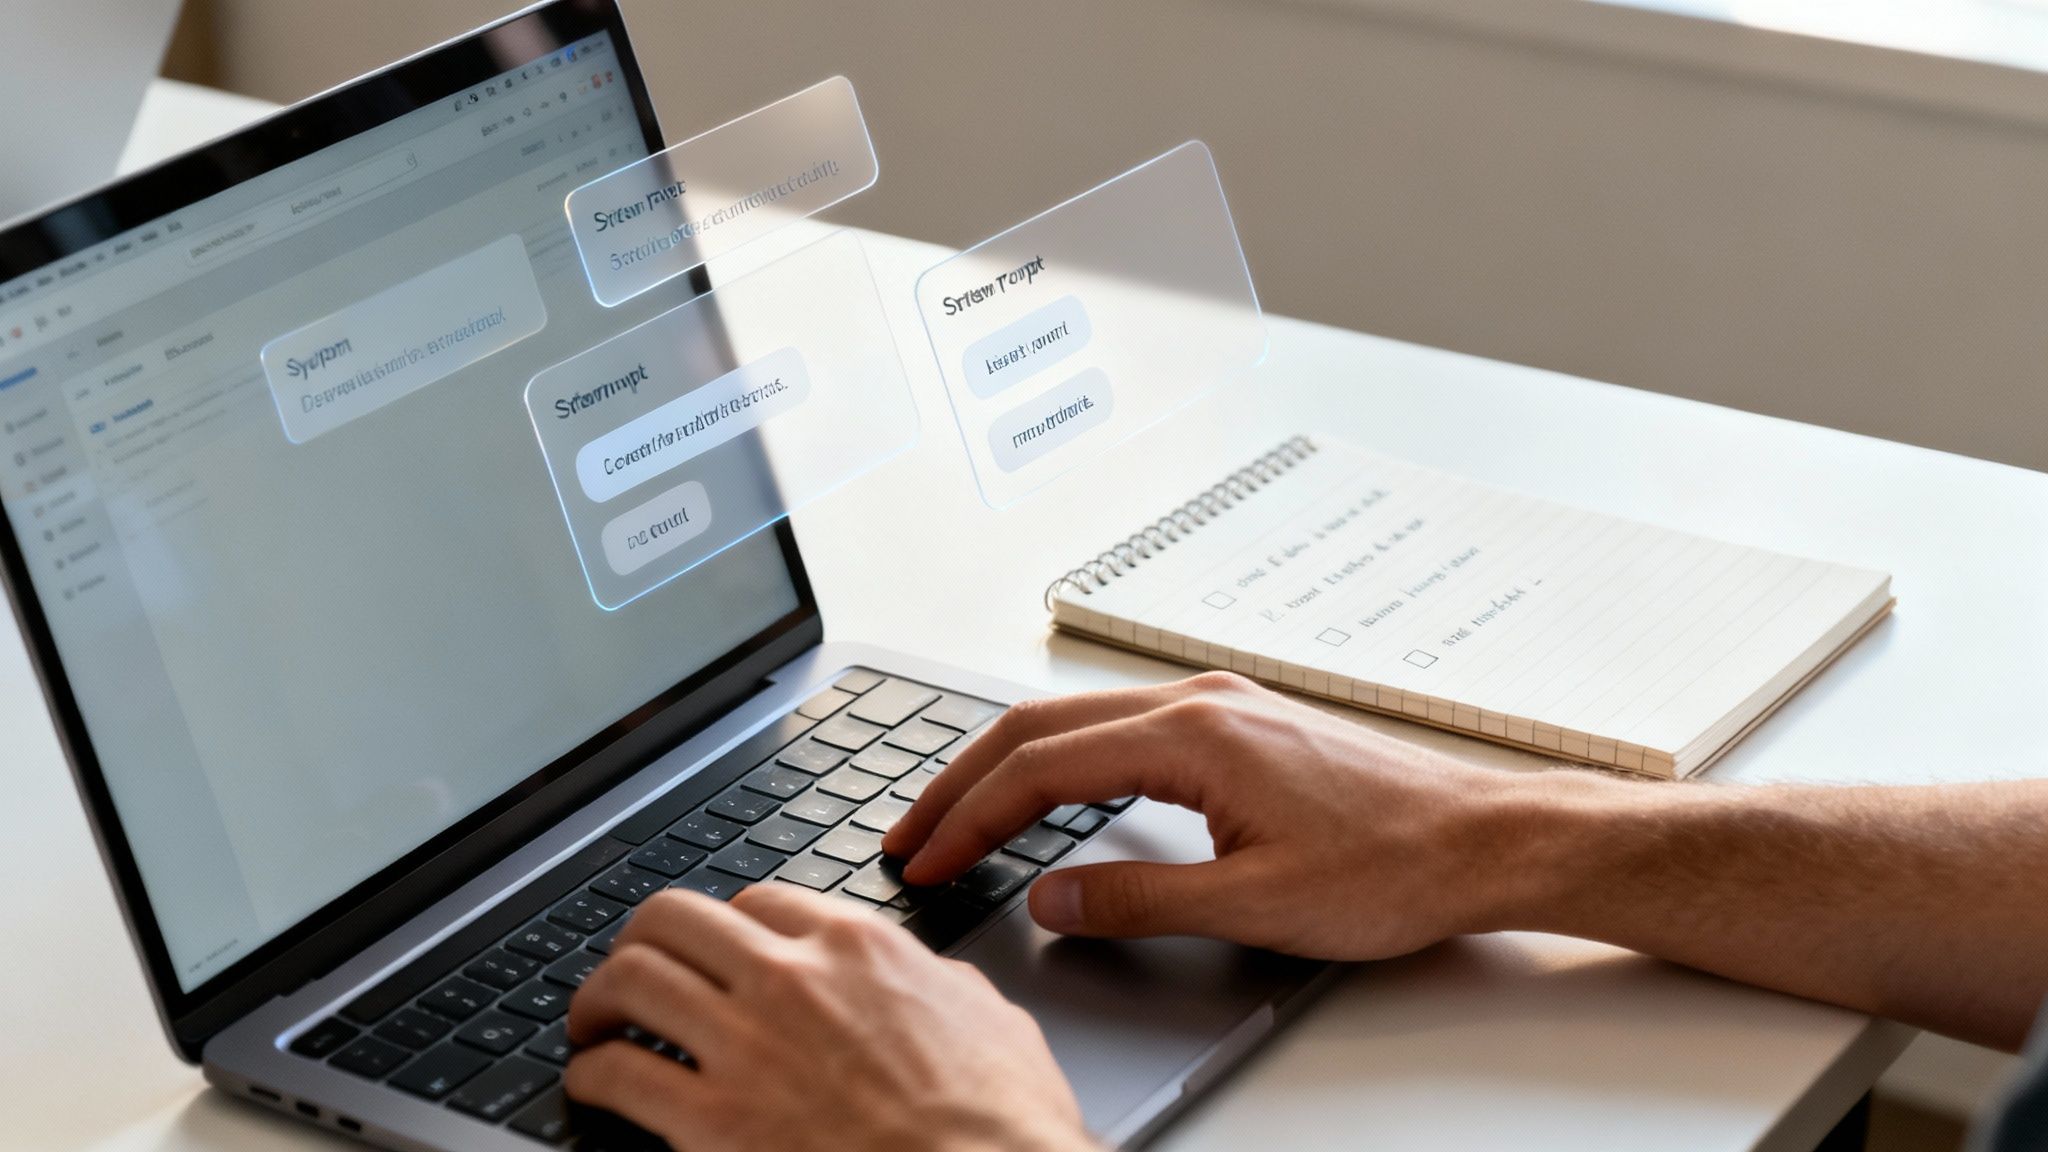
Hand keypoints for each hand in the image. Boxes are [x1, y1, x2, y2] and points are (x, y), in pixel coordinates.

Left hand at [565, 884, 1091, 1151]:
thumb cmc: (1003, 1126)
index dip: (727, 927)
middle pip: (675, 918)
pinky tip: (592, 1085)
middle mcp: (793, 978)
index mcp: (861, 947)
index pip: (761, 900)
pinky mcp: (713, 1120)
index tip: (716, 951)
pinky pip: (617, 1072)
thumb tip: (936, 986)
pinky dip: (590, 1075)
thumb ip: (944, 989)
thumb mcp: (993, 1024)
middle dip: (642, 941)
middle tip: (631, 971)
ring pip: (631, 978)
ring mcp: (747, 1045)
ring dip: (598, 998)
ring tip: (593, 1022)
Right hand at [883, 671, 1548, 960]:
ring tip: (959, 820)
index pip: (1040, 768)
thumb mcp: (1253, 904)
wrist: (1486, 839)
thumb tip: (1048, 900)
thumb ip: (1135, 900)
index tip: (925, 861)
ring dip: (1008, 769)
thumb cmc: (1393, 865)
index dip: (968, 819)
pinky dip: (1062, 765)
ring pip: (1076, 724)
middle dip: (962, 782)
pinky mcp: (1240, 725)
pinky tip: (1050, 798)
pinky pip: (1119, 732)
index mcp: (1193, 734)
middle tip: (908, 837)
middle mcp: (1198, 702)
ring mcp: (1220, 706)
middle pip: (1039, 729)